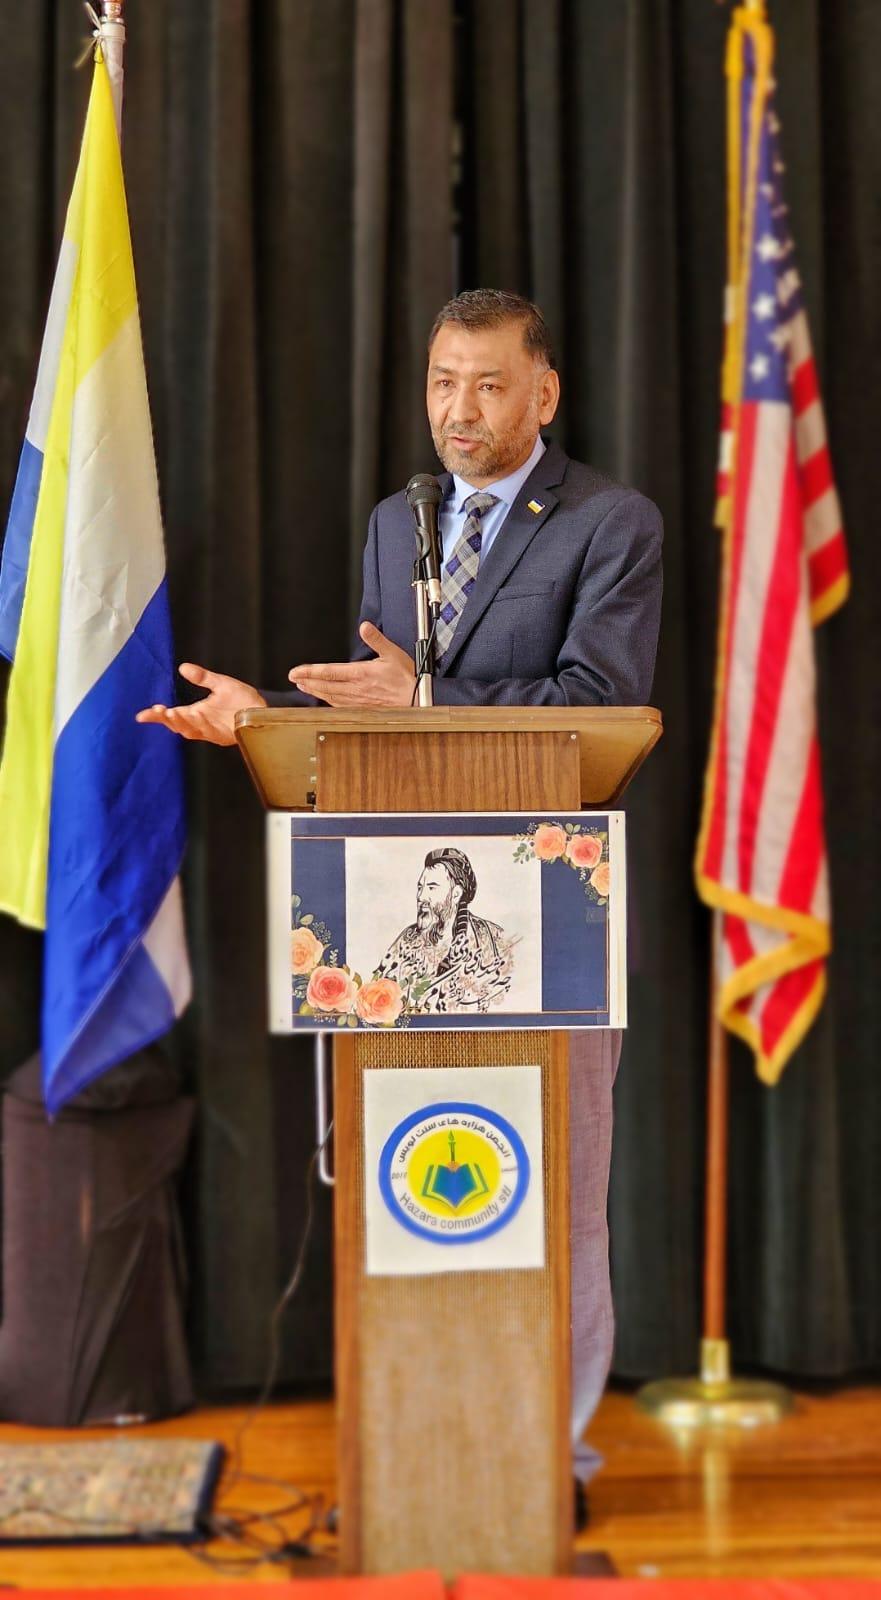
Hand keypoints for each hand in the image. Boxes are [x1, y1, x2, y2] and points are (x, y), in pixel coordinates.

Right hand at [135, 662, 265, 744]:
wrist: (263, 709)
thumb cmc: (242, 699)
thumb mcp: (220, 683)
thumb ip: (202, 677)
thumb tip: (183, 667)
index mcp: (196, 712)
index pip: (172, 715)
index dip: (157, 716)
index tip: (142, 715)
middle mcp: (200, 723)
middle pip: (177, 725)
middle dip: (166, 719)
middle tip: (157, 711)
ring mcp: (211, 731)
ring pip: (190, 730)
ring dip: (180, 723)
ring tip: (171, 713)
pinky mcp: (223, 736)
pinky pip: (208, 733)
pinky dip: (199, 726)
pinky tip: (193, 718)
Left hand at [289, 622, 414, 706]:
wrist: (418, 700)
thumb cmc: (407, 678)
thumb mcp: (393, 653)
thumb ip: (376, 639)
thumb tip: (364, 627)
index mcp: (361, 674)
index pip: (329, 672)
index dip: (310, 672)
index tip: (295, 671)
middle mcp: (356, 689)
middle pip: (325, 686)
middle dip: (307, 681)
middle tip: (294, 678)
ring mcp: (358, 700)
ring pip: (330, 696)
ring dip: (315, 691)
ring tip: (304, 687)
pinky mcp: (363, 708)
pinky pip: (340, 706)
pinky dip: (328, 702)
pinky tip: (324, 699)